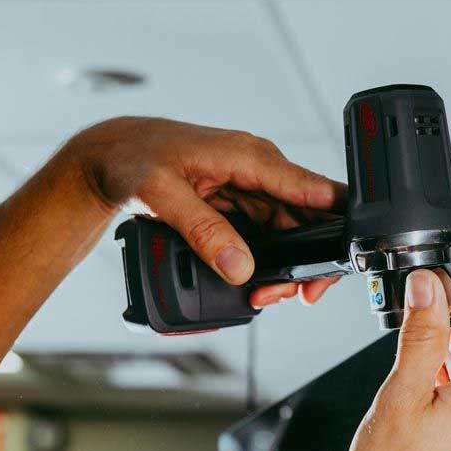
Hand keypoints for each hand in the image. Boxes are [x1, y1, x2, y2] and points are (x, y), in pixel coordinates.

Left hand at [61, 116, 344, 306]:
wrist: (111, 156)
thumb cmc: (133, 159)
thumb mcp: (163, 195)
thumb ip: (203, 231)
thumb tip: (239, 265)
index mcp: (250, 157)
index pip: (312, 188)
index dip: (335, 224)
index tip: (339, 258)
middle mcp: (260, 170)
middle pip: (309, 219)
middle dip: (307, 260)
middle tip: (293, 294)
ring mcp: (253, 187)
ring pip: (292, 232)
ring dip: (287, 265)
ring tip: (265, 293)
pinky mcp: (243, 203)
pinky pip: (271, 234)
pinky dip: (269, 260)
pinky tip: (257, 281)